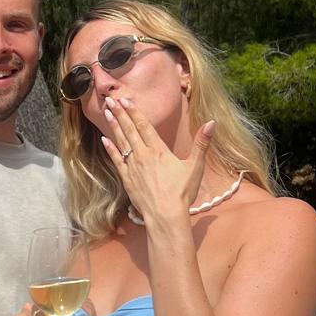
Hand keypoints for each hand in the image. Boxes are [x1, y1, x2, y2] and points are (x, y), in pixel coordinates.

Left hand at [101, 97, 214, 226]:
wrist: (166, 215)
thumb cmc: (182, 192)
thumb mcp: (196, 166)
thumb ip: (202, 143)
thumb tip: (211, 123)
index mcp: (159, 150)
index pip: (144, 126)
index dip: (134, 112)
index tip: (125, 100)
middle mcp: (143, 155)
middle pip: (130, 130)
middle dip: (120, 113)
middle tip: (110, 100)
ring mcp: (133, 167)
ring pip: (121, 142)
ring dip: (114, 126)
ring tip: (107, 112)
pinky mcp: (127, 179)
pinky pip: (116, 160)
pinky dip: (110, 149)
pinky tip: (104, 140)